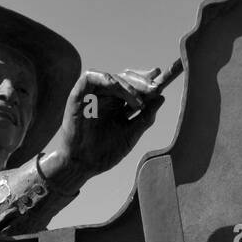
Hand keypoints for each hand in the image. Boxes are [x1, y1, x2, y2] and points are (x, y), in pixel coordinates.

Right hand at [55, 67, 164, 181]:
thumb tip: (161, 98)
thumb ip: (145, 117)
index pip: (135, 88)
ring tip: (138, 101)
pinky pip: (90, 77)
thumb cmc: (105, 153)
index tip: (162, 81)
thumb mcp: (131, 134)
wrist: (83, 165)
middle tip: (155, 88)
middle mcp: (107, 98)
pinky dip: (105, 79)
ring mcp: (93, 95)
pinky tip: (117, 86)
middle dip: (142, 82)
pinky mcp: (79, 94)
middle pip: (126, 79)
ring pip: (112, 78)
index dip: (148, 82)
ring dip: (128, 85)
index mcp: (119, 106)